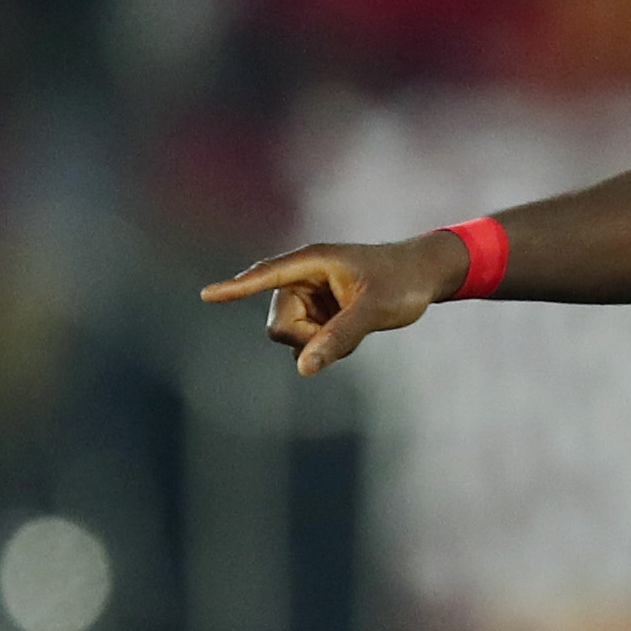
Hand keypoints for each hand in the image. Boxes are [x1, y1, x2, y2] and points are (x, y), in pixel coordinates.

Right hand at [199, 233, 468, 374]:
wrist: (425, 276)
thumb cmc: (402, 282)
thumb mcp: (373, 311)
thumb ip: (338, 338)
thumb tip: (303, 368)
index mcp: (311, 262)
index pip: (264, 276)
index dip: (236, 288)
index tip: (206, 295)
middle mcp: (302, 277)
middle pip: (278, 324)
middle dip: (307, 338)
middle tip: (346, 331)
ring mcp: (307, 296)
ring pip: (291, 336)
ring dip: (318, 342)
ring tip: (354, 324)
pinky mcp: (316, 311)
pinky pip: (306, 341)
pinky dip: (325, 344)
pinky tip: (350, 330)